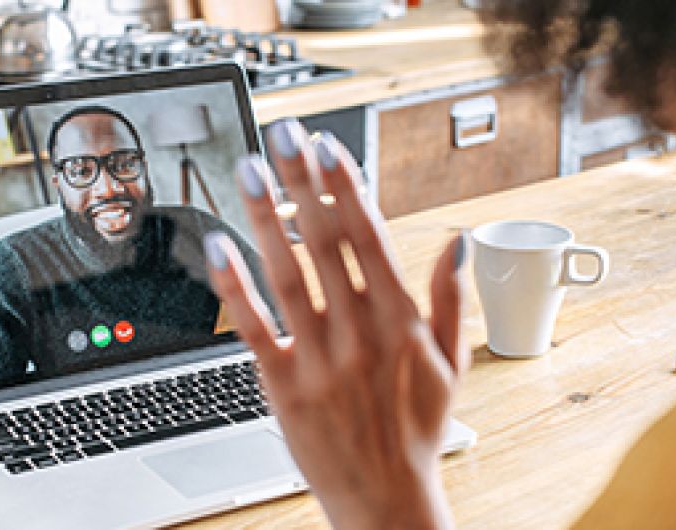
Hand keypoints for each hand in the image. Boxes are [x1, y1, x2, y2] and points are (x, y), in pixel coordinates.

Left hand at [204, 119, 467, 529]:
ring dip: (267, 218)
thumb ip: (452, 300)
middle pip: (325, 241)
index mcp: (400, 320)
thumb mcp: (454, 365)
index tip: (330, 148)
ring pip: (288, 273)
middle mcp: (360, 331)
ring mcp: (320, 358)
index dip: (347, 187)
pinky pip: (255, 328)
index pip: (370, 237)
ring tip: (251, 170)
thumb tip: (456, 241)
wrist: (387, 499)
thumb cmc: (418, 431)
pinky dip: (235, 288)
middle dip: (303, 181)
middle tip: (285, 134)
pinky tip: (218, 247)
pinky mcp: (284, 386)